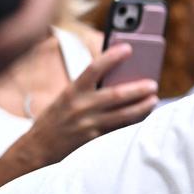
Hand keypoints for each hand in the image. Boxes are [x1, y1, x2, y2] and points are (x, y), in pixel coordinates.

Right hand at [17, 44, 158, 171]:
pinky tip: (145, 116)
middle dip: (137, 88)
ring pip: (123, 114)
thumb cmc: (57, 117)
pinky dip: (134, 121)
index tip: (128, 48)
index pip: (94, 68)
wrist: (40, 146)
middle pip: (115, 95)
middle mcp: (81, 106)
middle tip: (153, 84)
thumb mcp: (67, 97)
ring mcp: (89, 124)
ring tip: (154, 100)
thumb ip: (88, 89)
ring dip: (142, 107)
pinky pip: (120, 128)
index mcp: (73, 91)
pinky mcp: (95, 139)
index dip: (112, 57)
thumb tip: (118, 79)